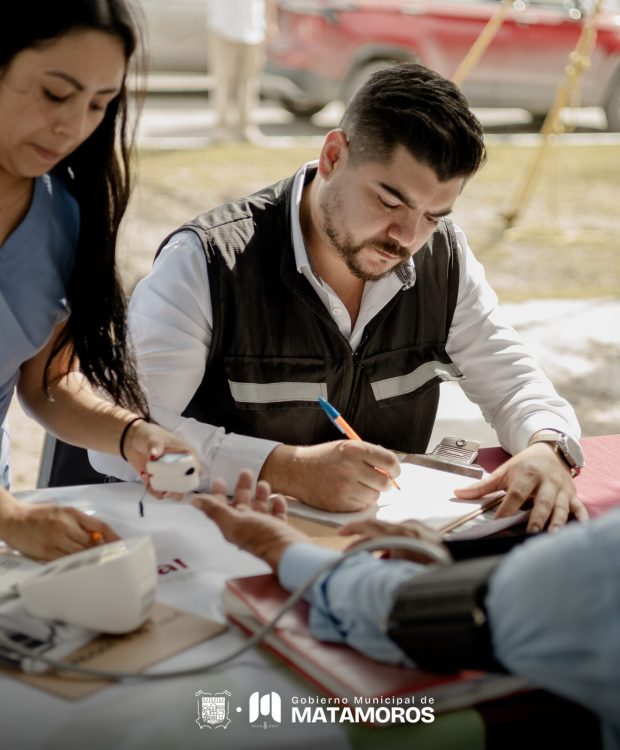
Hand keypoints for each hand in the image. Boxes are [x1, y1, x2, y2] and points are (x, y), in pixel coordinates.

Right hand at [0, 495, 118, 560]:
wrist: (14, 519)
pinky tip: (80, 567)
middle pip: (91, 543)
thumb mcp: (63, 511)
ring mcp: (55, 540)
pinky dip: (74, 565)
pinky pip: (65, 561)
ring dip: (90, 560)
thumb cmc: (39, 515)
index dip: (113, 536)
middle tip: (112, 558)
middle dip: (103, 551)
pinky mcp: (45, 552)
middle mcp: (65, 525)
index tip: (121, 544)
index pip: (99, 525)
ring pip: (80, 554)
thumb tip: (99, 535)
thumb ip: (82, 522)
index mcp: (72, 513)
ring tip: (98, 564)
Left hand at [123, 419, 199, 499]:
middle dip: (177, 490)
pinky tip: (146, 479)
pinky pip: (160, 493)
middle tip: (165, 487)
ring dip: (164, 492)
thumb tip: (154, 452)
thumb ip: (155, 445)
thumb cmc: (148, 435)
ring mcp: (170, 475)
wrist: (132, 441)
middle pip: (187, 485)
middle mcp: (181, 466)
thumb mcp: (152, 438)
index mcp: (186, 454)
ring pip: (175, 492)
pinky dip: (153, 490)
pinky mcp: (159, 481)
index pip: (196, 468)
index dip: (192, 477)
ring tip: (152, 482)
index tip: (180, 479)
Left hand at [191, 470, 307, 569]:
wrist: (290, 553)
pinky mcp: (280, 531)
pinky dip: (277, 506)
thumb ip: (215, 510)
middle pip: (242, 505)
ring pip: (260, 509)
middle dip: (243, 489)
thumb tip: (195, 501)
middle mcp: (247, 529)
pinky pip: (277, 516)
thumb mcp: (235, 521)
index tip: (220, 480)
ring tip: (263, 484)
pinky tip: (278, 499)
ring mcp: (264, 530)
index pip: (222, 508)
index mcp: (233, 527)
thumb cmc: (262, 538)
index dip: (219, 494)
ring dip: (260, 496)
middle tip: (245, 473)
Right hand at [259, 440, 400, 511]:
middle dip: (385, 483)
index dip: (395, 468)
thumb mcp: (346, 447)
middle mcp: (350, 467)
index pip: (389, 461)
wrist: (296, 471)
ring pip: (375, 496)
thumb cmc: (324, 458)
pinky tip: (349, 493)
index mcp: (354, 449)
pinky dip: (360, 501)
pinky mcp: (339, 503)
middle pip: (385, 482)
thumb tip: (393, 470)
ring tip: (359, 486)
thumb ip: (369, 455)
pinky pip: (362, 506)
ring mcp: (344, 487)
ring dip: (372, 492)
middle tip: (378, 480)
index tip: (394, 471)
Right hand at [339, 518, 446, 563]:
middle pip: (378, 529)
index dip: (353, 529)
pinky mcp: (426, 532)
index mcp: (399, 534)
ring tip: (368, 558)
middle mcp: (408, 527)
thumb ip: (384, 565)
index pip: (369, 526)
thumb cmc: (434, 570)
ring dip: (377, 544)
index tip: (341, 533)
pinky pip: (402, 535)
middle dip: (361, 539)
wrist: (461, 564)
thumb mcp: (403, 570)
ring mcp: (418, 527)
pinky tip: (390, 559)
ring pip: (390, 533)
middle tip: (348, 550)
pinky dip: (392, 544)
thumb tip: (368, 569)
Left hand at [454, 443, 588, 532]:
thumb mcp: (503, 472)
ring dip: (558, 521)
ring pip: (561, 506)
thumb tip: (457, 493)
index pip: (516, 494)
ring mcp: (561, 488)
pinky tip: (579, 528)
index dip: (507, 508)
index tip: (499, 523)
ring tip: (552, 536)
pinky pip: (578, 507)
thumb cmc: (524, 465)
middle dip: (537, 518)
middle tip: (530, 534)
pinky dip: (580, 518)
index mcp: (526, 474)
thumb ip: (481, 486)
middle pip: (542, 501)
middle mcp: (546, 481)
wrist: (550, 451)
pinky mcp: (572, 494)